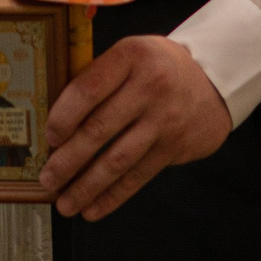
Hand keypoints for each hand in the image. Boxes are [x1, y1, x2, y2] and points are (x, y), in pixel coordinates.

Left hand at [41, 36, 232, 220]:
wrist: (213, 81)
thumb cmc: (158, 67)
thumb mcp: (132, 53)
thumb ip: (99, 75)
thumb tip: (54, 117)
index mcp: (131, 56)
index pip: (89, 88)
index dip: (64, 115)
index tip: (49, 137)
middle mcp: (149, 87)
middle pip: (100, 129)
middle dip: (68, 159)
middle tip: (47, 179)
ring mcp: (164, 120)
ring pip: (118, 159)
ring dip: (87, 186)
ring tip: (65, 203)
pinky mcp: (174, 147)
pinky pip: (138, 176)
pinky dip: (113, 195)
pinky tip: (93, 208)